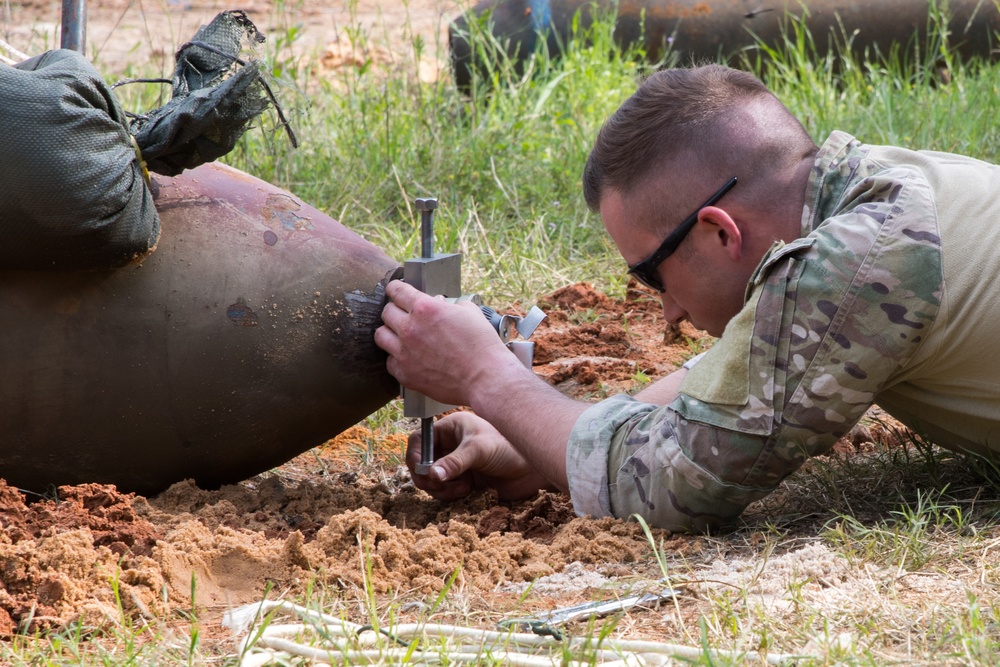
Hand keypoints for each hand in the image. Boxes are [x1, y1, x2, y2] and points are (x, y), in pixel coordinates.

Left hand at [375, 280, 515, 406]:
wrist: (484, 378)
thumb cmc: (481, 346)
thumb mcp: (469, 312)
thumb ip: (449, 304)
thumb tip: (441, 304)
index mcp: (425, 308)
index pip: (397, 290)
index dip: (395, 288)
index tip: (395, 290)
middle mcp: (410, 328)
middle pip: (386, 312)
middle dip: (395, 310)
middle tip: (402, 314)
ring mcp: (405, 352)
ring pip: (380, 336)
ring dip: (389, 333)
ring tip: (400, 335)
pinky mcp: (405, 374)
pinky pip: (390, 362)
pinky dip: (396, 358)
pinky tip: (407, 357)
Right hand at [407, 412, 553, 500]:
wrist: (531, 470)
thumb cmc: (509, 448)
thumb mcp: (479, 451)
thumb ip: (454, 462)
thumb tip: (431, 475)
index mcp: (450, 428)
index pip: (419, 440)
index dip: (414, 455)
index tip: (420, 470)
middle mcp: (449, 445)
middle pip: (421, 463)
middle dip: (426, 476)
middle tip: (436, 484)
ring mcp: (455, 464)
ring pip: (431, 480)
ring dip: (440, 488)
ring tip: (461, 487)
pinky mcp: (462, 481)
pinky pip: (443, 491)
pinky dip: (450, 495)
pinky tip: (467, 491)